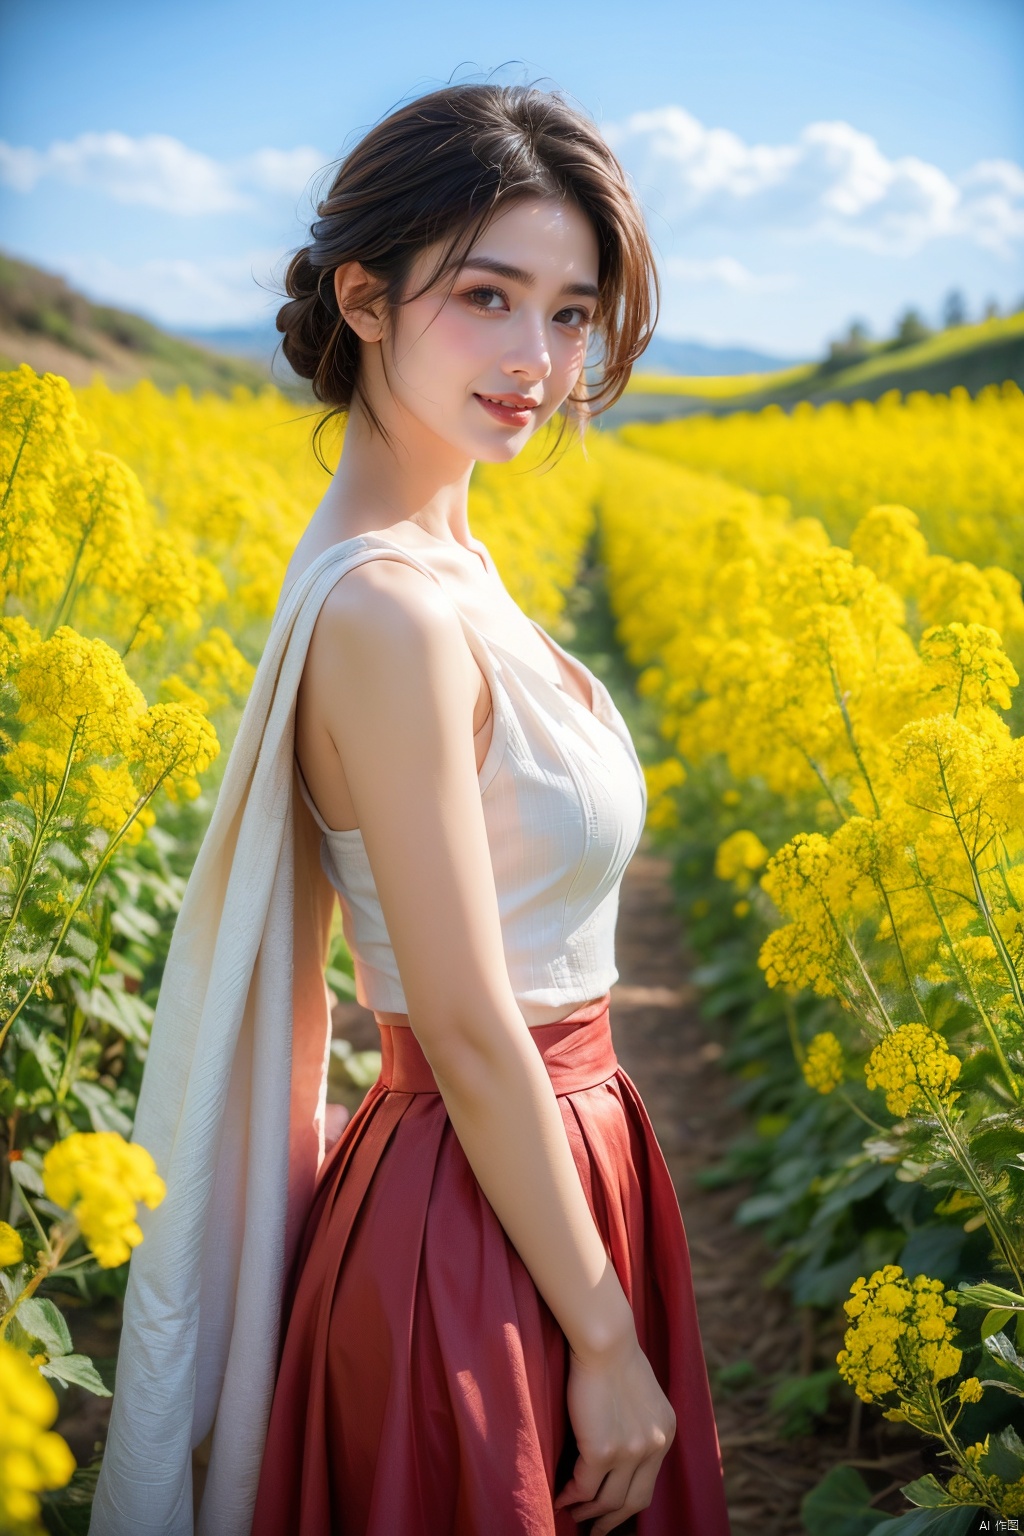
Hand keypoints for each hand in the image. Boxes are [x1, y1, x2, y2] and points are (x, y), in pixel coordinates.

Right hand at [553, 1334, 675, 1533]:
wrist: (604, 1340)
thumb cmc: (614, 1356)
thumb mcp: (642, 1395)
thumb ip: (639, 1424)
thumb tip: (618, 1448)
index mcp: (664, 1433)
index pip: (648, 1484)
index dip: (626, 1504)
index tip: (611, 1513)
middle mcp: (652, 1447)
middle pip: (633, 1502)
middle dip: (610, 1521)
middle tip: (594, 1530)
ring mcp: (630, 1452)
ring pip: (607, 1500)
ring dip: (587, 1512)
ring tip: (571, 1512)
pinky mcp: (603, 1450)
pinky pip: (584, 1486)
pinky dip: (570, 1495)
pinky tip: (561, 1496)